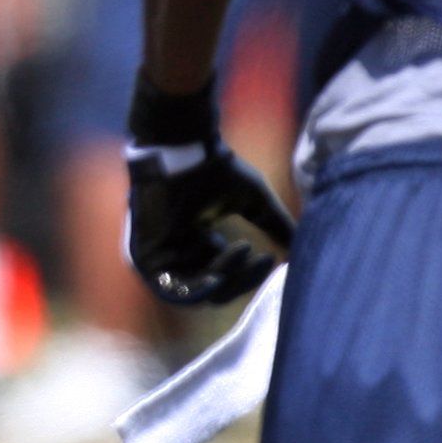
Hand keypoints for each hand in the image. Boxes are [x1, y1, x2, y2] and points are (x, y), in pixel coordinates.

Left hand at [126, 138, 294, 305]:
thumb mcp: (255, 203)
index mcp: (198, 243)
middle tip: (261, 260)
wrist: (187, 149)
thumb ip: (275, 226)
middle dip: (242, 281)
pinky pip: (173, 289)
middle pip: (212, 291)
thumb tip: (296, 252)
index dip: (249, 276)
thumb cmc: (218, 171)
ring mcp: (159, 259)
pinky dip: (201, 285)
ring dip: (226, 277)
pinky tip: (223, 266)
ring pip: (196, 293)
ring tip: (243, 248)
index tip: (270, 259)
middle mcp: (178, 254)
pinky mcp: (144, 259)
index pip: (225, 278)